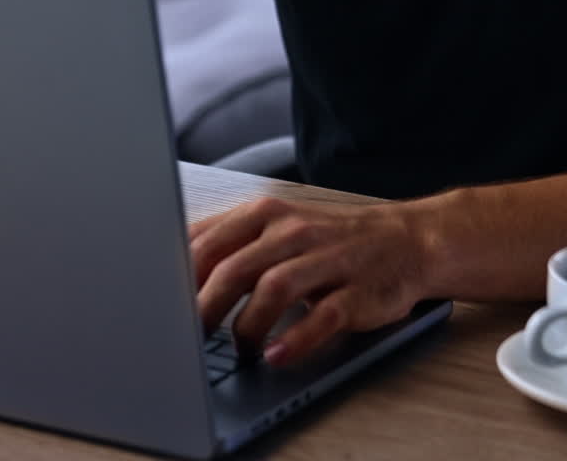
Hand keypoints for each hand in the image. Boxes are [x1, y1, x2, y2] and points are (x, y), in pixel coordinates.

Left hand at [188, 195, 434, 366]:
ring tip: (236, 349)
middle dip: (202, 308)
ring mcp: (327, 259)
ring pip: (273, 288)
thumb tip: (171, 272)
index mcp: (266, 213)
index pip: (207, 240)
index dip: (177, 276)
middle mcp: (293, 231)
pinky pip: (322, 316)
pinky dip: (296, 339)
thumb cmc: (330, 239)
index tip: (159, 304)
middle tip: (185, 340)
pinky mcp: (357, 291)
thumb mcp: (277, 226)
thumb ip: (229, 242)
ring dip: (245, 326)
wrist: (407, 239)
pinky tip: (276, 355)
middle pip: (234, 267)